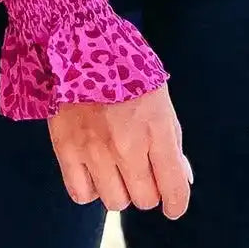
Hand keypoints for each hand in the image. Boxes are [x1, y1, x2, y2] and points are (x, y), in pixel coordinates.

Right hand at [48, 82, 192, 218]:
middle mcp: (126, 146)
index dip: (177, 203)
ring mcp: (94, 151)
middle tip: (142, 169)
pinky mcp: (66, 150)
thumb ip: (172, 140)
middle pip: (144, 199)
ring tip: (116, 165)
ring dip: (120, 189)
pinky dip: (91, 188)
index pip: (174, 188)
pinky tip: (94, 169)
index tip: (173, 204)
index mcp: (156, 129)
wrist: (79, 43)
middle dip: (148, 189)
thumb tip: (182, 179)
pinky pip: (82, 195)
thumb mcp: (161, 98)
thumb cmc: (126, 69)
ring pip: (115, 201)